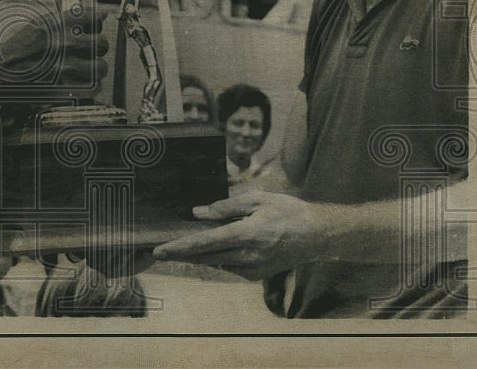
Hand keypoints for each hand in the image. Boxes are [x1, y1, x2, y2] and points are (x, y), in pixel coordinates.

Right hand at [0, 0, 107, 95]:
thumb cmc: (15, 49)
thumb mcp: (37, 25)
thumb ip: (62, 20)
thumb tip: (87, 15)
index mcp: (59, 24)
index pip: (94, 16)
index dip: (97, 22)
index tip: (95, 25)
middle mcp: (66, 43)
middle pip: (101, 43)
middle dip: (98, 47)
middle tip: (91, 50)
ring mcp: (67, 66)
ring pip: (101, 67)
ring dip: (97, 68)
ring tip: (89, 68)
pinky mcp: (65, 87)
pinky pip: (92, 87)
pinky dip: (90, 86)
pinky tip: (83, 82)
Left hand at [152, 192, 331, 280]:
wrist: (317, 235)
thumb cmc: (287, 211)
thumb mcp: (257, 200)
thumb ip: (225, 207)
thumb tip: (198, 213)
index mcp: (246, 234)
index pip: (204, 243)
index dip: (179, 247)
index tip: (159, 250)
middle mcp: (247, 256)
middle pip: (204, 257)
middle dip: (180, 254)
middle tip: (159, 251)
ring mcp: (252, 269)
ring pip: (214, 264)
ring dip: (195, 257)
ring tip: (177, 249)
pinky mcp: (255, 276)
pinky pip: (227, 267)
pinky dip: (215, 258)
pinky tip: (209, 250)